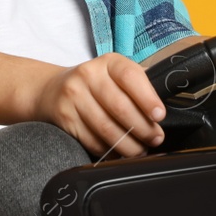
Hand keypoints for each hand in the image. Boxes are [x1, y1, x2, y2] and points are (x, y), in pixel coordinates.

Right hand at [32, 53, 165, 158]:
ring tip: (140, 150)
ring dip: (128, 145)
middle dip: (143, 129)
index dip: (147, 98)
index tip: (159, 116)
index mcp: (108, 62)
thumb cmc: (94, 84)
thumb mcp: (114, 74)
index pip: (130, 76)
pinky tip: (119, 153)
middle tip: (155, 139)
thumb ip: (139, 84)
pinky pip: (92, 140)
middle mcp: (88, 75)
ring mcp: (74, 97)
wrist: (51, 90)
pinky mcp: (65, 118)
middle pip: (120, 107)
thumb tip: (165, 106)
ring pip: (107, 128)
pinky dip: (109, 151)